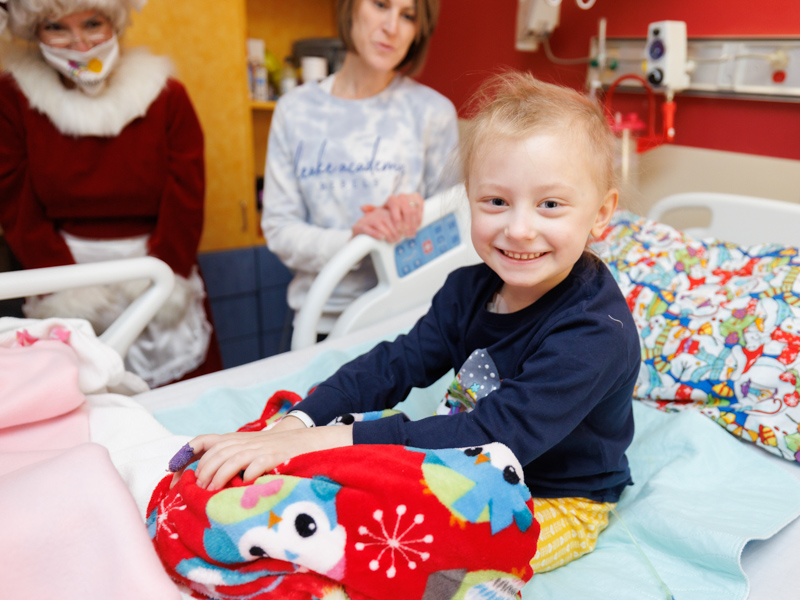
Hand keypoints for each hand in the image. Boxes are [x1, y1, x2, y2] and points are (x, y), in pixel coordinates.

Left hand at [181, 423, 353, 491]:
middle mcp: (246, 441)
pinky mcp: (274, 456)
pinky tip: (243, 487)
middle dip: (204, 471)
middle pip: (216, 452)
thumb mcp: (250, 450)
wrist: (305, 442)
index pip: (206, 441)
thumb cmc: (275, 452)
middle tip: (198, 490)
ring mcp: (260, 448)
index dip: (188, 453)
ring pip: (232, 459)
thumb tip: (205, 481)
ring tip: (212, 493)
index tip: (174, 472)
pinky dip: (247, 476)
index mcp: (236, 439)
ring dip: (219, 476)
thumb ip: (230, 459)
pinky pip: (256, 465)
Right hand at [353, 205, 401, 242]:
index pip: (393, 214)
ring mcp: (365, 220)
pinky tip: (381, 237)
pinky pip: (366, 228)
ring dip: (387, 233)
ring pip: (378, 224)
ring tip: (392, 240)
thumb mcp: (390, 229)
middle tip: (399, 239)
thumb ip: (400, 228)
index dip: (400, 223)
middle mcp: (374, 214)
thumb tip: (412, 231)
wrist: (360, 241)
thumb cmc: (378, 235)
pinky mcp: (357, 227)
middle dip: (395, 230)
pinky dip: (375, 233)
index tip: (405, 232)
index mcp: (383, 212)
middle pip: (386, 219)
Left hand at [384, 193, 423, 238]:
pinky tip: (416, 227)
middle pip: (407, 211)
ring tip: (411, 233)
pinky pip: (420, 210)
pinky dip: (418, 220)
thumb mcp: (384, 214)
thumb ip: (384, 220)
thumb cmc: (389, 211)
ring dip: (414, 224)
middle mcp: (401, 197)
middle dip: (408, 225)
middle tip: (407, 235)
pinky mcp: (418, 198)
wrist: (398, 200)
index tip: (399, 230)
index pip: (395, 208)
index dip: (398, 220)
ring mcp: (410, 197)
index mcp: (392, 199)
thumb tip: (383, 232)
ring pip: (414, 211)